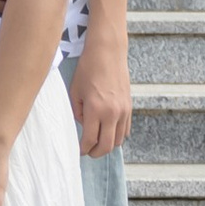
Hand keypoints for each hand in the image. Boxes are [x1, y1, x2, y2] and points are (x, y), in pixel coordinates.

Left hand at [69, 32, 130, 157]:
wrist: (108, 52)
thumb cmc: (87, 68)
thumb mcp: (75, 90)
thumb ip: (77, 112)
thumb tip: (83, 125)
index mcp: (95, 109)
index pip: (89, 139)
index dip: (83, 149)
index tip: (78, 150)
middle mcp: (111, 113)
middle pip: (106, 146)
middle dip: (95, 153)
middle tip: (88, 152)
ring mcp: (123, 111)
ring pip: (118, 140)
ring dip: (107, 145)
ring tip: (97, 143)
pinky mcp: (129, 107)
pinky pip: (125, 130)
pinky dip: (117, 135)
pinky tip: (108, 132)